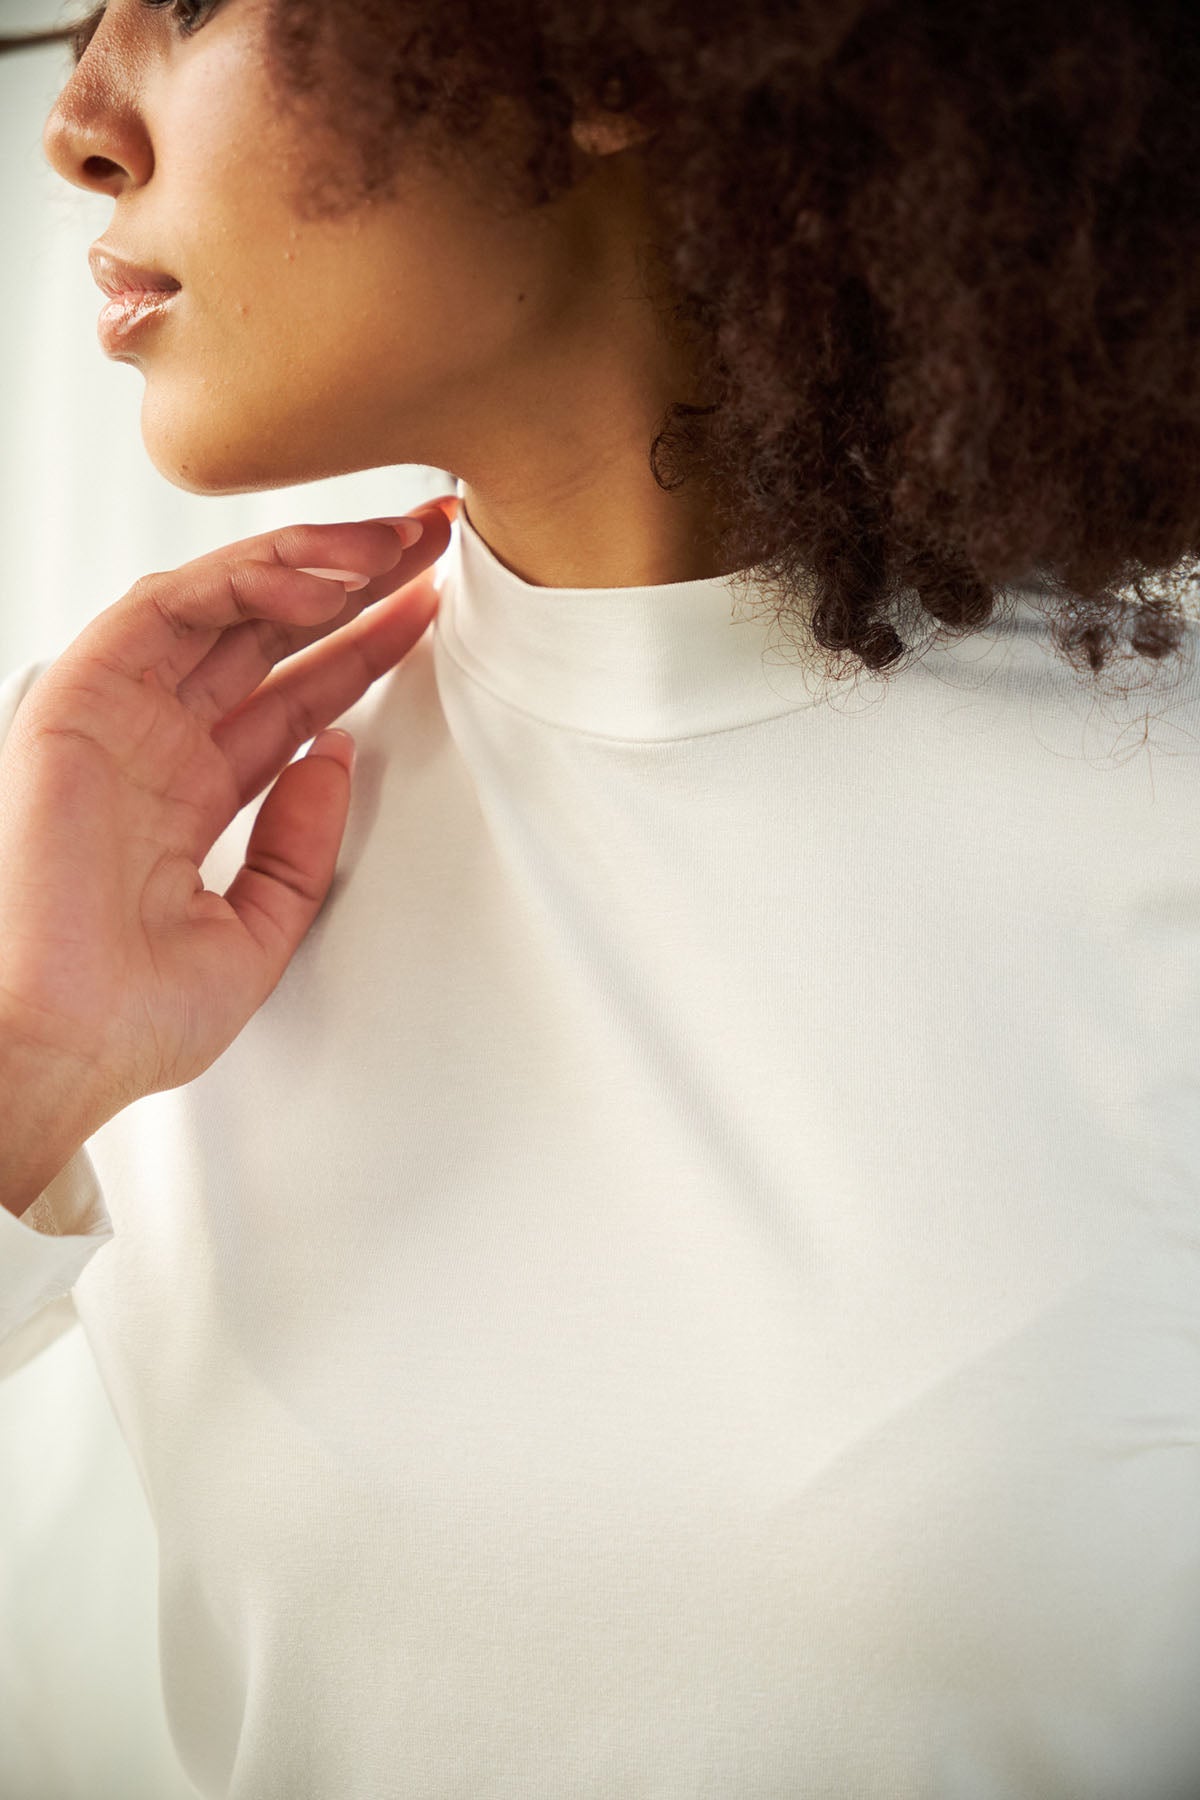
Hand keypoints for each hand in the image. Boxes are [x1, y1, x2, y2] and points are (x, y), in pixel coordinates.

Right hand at [0, 496, 453, 1130]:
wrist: (62, 1046)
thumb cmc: (131, 1016)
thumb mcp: (258, 929)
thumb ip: (301, 843)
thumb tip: (338, 754)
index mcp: (191, 794)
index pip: (294, 698)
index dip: (363, 647)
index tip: (429, 609)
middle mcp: (156, 744)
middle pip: (269, 634)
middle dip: (353, 581)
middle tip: (430, 540)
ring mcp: (119, 716)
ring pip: (223, 602)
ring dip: (311, 561)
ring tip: (392, 545)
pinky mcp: (80, 697)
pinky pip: (169, 608)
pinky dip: (245, 579)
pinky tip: (320, 579)